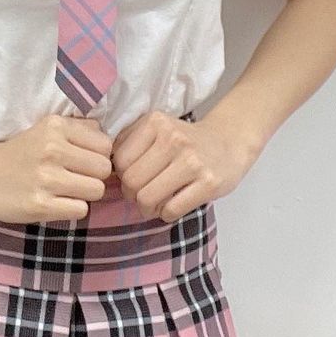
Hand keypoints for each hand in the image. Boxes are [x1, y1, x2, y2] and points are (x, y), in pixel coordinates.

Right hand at [0, 114, 113, 224]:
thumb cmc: (18, 153)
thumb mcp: (45, 129)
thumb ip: (77, 129)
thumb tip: (108, 137)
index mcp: (55, 127)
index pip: (105, 144)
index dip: (98, 155)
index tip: (83, 161)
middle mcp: (53, 150)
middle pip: (104, 169)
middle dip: (94, 176)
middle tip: (76, 178)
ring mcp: (46, 179)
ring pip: (96, 190)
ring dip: (85, 194)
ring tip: (66, 191)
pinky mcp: (40, 205)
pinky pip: (80, 210)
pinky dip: (72, 209)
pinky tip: (57, 203)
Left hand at [111, 110, 258, 222]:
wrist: (229, 142)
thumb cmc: (185, 140)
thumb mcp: (157, 128)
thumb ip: (131, 141)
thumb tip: (106, 168)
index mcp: (156, 122)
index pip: (120, 160)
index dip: (121, 176)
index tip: (132, 179)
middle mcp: (173, 139)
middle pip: (132, 181)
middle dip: (132, 195)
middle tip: (141, 195)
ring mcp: (192, 162)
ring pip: (148, 197)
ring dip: (147, 208)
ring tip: (154, 203)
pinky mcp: (209, 183)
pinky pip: (171, 210)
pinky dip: (165, 214)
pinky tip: (171, 206)